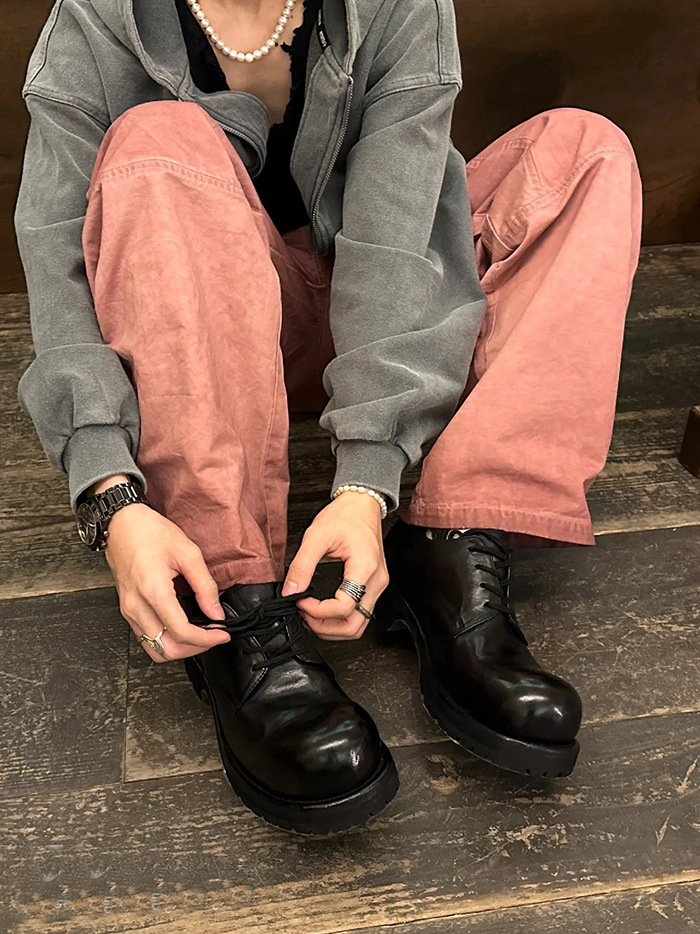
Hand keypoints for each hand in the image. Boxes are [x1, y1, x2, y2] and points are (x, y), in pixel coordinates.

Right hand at [95, 478, 230, 662]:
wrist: (121, 524)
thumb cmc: (150, 532)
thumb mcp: (188, 553)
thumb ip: (205, 586)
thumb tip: (216, 612)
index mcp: (153, 591)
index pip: (181, 632)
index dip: (207, 639)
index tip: (223, 633)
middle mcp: (136, 606)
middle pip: (167, 650)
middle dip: (195, 648)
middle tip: (214, 636)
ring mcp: (128, 610)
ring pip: (155, 650)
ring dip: (180, 648)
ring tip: (200, 635)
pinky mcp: (127, 610)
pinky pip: (147, 638)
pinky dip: (167, 640)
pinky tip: (183, 628)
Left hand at [281, 490, 389, 639]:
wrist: (362, 505)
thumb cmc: (345, 516)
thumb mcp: (316, 536)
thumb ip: (301, 566)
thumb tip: (290, 591)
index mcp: (365, 567)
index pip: (344, 607)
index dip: (318, 611)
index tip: (301, 601)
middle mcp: (376, 581)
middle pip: (355, 625)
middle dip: (325, 627)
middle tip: (304, 615)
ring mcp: (377, 585)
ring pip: (359, 624)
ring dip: (333, 627)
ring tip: (311, 615)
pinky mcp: (373, 586)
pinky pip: (360, 613)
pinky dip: (340, 618)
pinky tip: (323, 610)